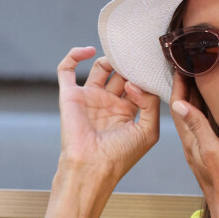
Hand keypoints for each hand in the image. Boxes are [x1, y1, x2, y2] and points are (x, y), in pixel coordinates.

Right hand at [57, 46, 159, 184]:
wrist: (92, 167)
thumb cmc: (120, 155)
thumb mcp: (148, 131)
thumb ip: (151, 104)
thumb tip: (134, 83)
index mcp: (126, 112)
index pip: (137, 86)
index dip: (144, 75)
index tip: (151, 66)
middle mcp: (108, 103)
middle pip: (120, 74)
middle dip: (128, 64)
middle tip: (136, 55)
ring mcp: (89, 98)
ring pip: (99, 68)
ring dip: (109, 59)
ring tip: (120, 57)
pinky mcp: (70, 95)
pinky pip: (66, 69)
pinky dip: (74, 55)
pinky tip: (88, 50)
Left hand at [170, 73, 218, 217]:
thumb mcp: (213, 151)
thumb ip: (198, 127)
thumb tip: (179, 104)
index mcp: (190, 141)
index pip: (179, 107)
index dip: (178, 85)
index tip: (178, 65)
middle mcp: (192, 145)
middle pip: (184, 110)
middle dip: (184, 88)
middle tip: (187, 66)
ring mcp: (201, 150)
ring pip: (193, 118)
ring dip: (194, 99)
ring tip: (198, 80)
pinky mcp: (211, 155)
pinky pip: (203, 128)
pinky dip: (204, 113)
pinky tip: (211, 109)